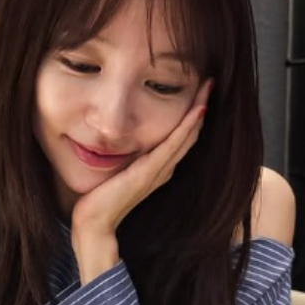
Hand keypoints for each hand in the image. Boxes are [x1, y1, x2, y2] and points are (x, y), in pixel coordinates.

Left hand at [71, 79, 211, 283]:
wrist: (94, 223)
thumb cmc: (100, 199)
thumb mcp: (117, 170)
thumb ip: (125, 157)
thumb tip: (118, 137)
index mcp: (157, 168)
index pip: (181, 136)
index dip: (192, 114)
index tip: (198, 90)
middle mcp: (164, 168)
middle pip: (190, 133)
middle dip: (201, 106)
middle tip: (210, 82)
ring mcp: (159, 170)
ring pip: (187, 136)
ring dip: (199, 110)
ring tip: (208, 88)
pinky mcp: (150, 172)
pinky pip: (173, 145)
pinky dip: (186, 127)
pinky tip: (197, 110)